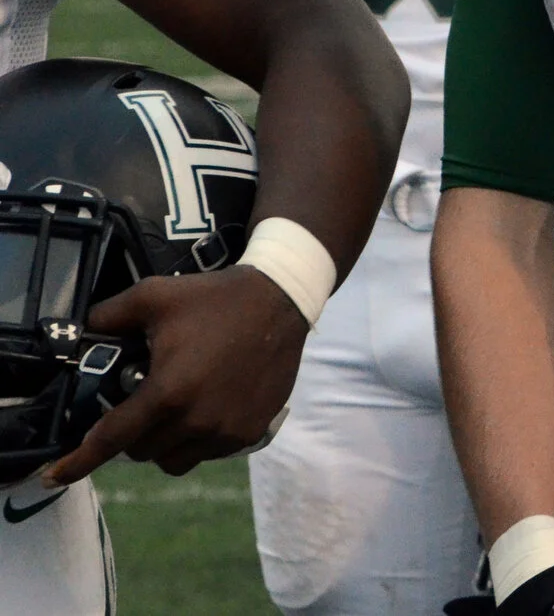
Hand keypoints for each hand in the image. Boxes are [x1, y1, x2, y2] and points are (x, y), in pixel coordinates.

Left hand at [45, 266, 307, 484]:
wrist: (281, 300)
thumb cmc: (214, 299)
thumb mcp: (154, 296)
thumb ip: (109, 316)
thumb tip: (80, 332)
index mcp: (167, 392)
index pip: (111, 439)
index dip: (79, 461)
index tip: (55, 476)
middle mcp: (196, 420)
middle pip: (142, 452)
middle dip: (133, 435)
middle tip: (142, 406)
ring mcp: (225, 430)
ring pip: (174, 460)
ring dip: (165, 444)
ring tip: (174, 413)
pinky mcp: (249, 432)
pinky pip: (208, 453)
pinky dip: (198, 440)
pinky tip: (206, 409)